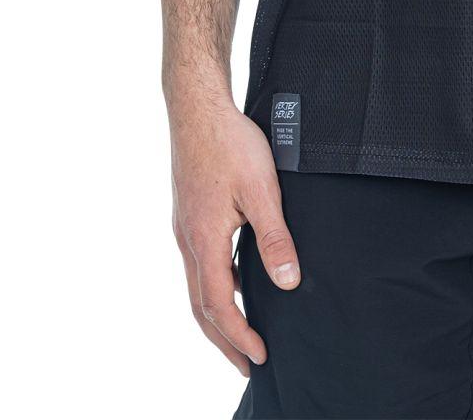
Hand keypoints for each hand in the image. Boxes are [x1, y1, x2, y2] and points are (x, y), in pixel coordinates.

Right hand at [169, 92, 301, 375]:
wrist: (197, 107)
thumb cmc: (229, 143)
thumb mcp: (261, 189)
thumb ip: (274, 237)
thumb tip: (287, 282)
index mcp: (204, 240)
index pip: (218, 305)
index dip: (238, 336)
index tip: (259, 358)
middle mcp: (188, 240)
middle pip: (200, 306)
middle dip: (223, 340)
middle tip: (246, 365)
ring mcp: (185, 227)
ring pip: (196, 286)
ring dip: (216, 316)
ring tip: (238, 335)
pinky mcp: (188, 214)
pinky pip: (198, 264)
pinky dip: (212, 287)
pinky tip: (230, 283)